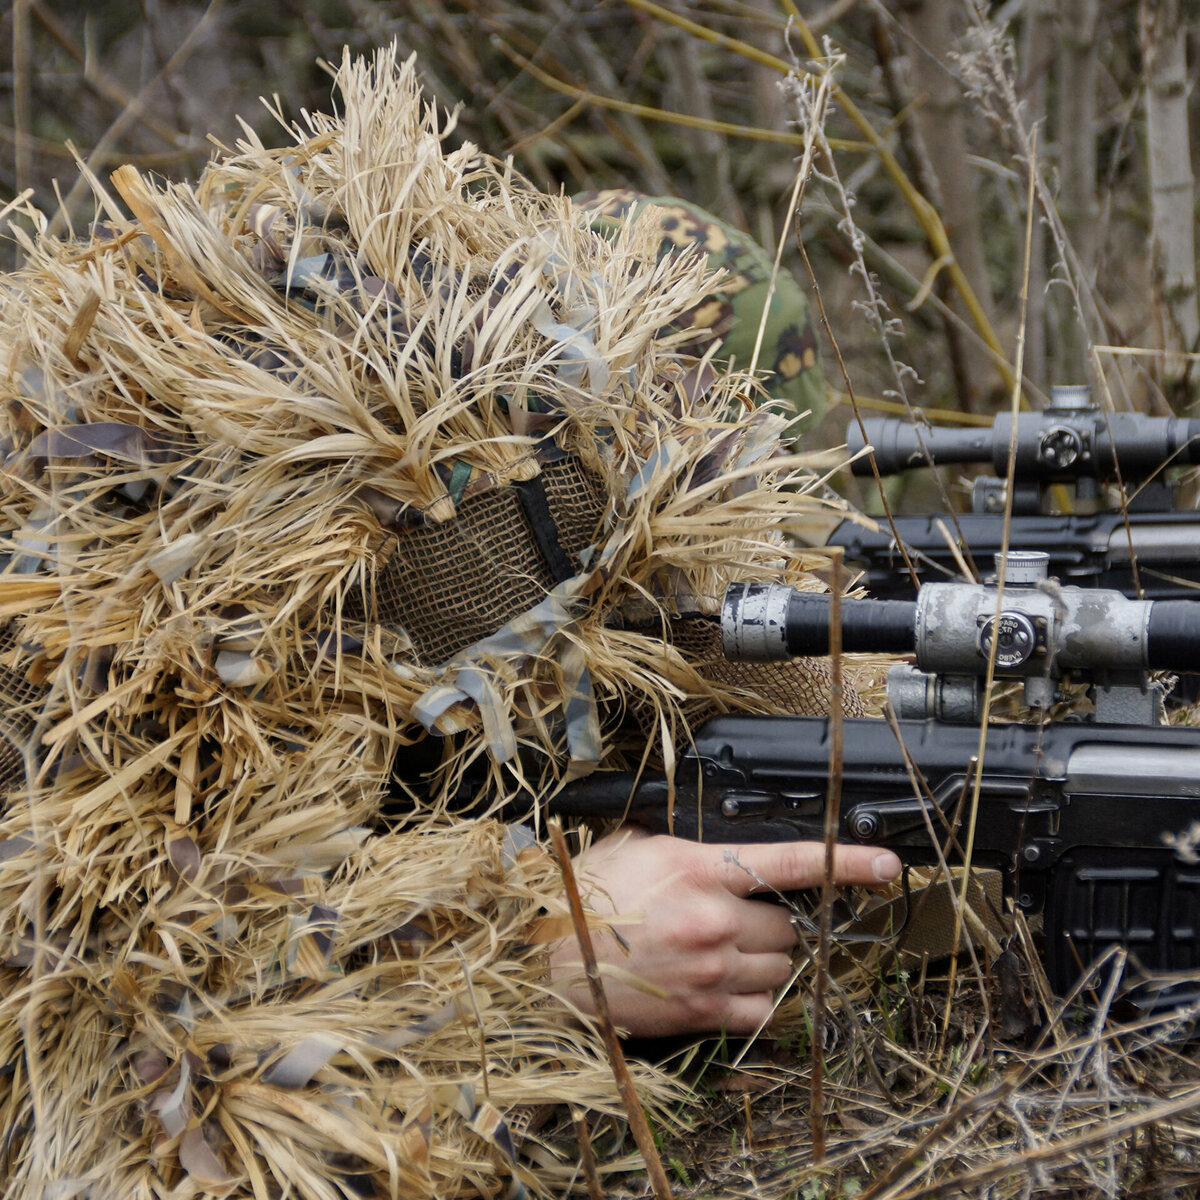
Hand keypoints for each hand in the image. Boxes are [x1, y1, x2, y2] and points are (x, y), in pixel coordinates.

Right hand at [549, 827, 901, 1037]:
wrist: (549, 963)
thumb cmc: (586, 900)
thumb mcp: (634, 846)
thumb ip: (683, 842)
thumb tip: (714, 845)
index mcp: (701, 869)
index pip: (794, 862)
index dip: (848, 861)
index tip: (888, 865)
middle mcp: (717, 920)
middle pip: (789, 925)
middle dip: (771, 921)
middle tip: (733, 918)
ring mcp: (714, 969)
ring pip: (781, 965)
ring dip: (763, 958)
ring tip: (721, 951)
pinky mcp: (706, 1011)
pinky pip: (762, 1009)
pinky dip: (752, 997)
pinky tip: (722, 984)